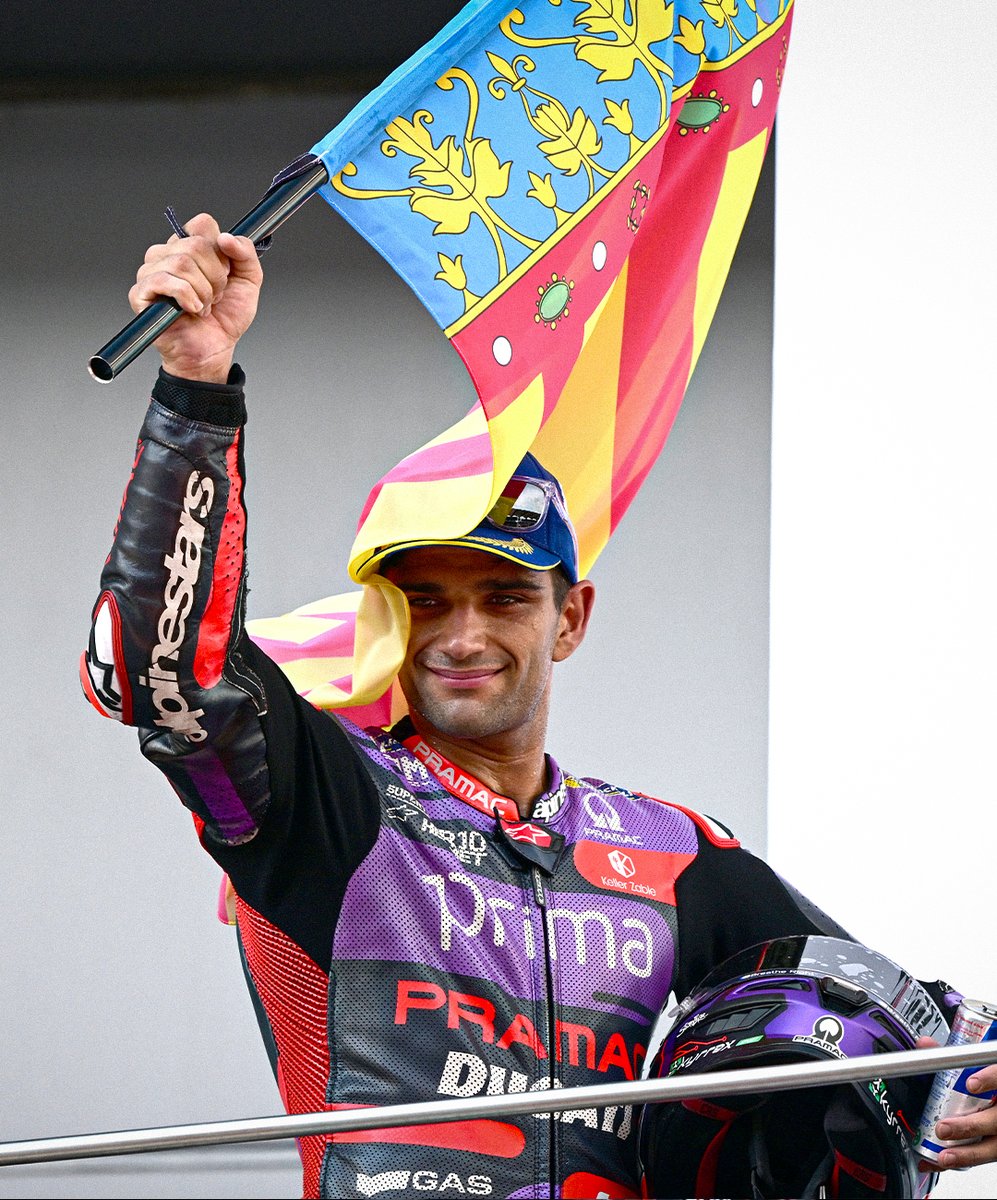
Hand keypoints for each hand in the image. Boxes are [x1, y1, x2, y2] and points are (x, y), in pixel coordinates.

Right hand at [129, 213, 262, 383]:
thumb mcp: (249, 282)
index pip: (202, 224)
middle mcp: (166, 254)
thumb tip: (226, 237)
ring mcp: (150, 272)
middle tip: (216, 296)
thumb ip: (246, 254)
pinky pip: (165, 281)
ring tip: (204, 306)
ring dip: (203, 291)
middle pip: (195, 244)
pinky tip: (193, 310)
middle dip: (216, 277)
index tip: (225, 274)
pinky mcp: (140, 293)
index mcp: (189, 247)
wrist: (214, 350)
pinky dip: (188, 297)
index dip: (220, 251)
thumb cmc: (224, 318)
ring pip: (182, 262)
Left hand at [915, 1036, 996, 1170]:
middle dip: (969, 1127)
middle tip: (944, 1128)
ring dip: (966, 1154)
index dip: (989, 1079)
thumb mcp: (981, 1067)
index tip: (971, 1084)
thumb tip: (925, 1045)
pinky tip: (938, 1162)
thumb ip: (954, 1054)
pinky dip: (959, 1161)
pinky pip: (982, 1156)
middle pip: (995, 1121)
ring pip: (994, 1147)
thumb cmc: (992, 1085)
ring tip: (943, 1157)